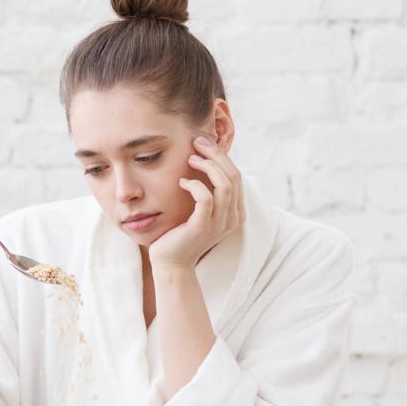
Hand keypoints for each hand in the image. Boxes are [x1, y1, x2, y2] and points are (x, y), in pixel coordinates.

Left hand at [148, 135, 245, 269]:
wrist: (170, 263)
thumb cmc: (181, 233)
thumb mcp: (199, 210)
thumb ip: (208, 191)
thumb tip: (205, 160)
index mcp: (235, 212)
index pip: (236, 176)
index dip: (221, 156)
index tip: (203, 143)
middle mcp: (232, 218)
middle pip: (233, 175)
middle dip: (216, 154)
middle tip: (197, 142)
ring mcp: (219, 224)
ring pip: (225, 184)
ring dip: (208, 165)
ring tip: (190, 159)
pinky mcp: (202, 227)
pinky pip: (205, 198)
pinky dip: (194, 185)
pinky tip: (181, 182)